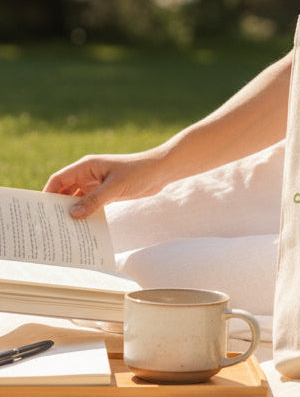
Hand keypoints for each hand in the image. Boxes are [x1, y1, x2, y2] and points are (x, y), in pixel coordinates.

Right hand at [43, 151, 167, 218]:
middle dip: (57, 206)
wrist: (162, 170)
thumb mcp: (116, 187)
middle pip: (65, 191)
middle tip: (48, 225)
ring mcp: (97, 184)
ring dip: (72, 212)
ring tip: (63, 230)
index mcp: (86, 166)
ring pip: (77, 199)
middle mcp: (88, 174)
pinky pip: (90, 204)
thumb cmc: (139, 172)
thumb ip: (95, 200)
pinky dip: (85, 214)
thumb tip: (72, 214)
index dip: (47, 194)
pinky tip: (81, 228)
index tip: (40, 211)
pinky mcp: (107, 193)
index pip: (59, 180)